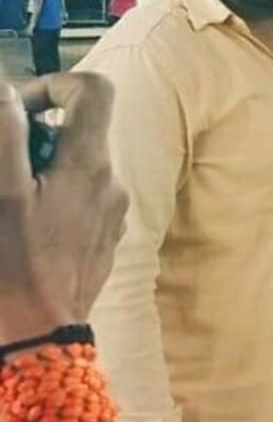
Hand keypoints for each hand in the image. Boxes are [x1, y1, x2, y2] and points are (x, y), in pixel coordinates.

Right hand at [0, 75, 127, 346]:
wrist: (38, 336)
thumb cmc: (13, 265)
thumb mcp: (0, 192)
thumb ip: (5, 133)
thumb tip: (4, 88)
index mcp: (90, 164)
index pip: (93, 91)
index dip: (52, 85)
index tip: (16, 110)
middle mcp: (111, 184)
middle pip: (81, 129)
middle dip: (35, 134)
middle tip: (2, 166)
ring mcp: (112, 214)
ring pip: (78, 165)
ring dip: (40, 167)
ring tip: (9, 200)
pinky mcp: (104, 239)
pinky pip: (81, 198)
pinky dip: (52, 195)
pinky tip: (23, 224)